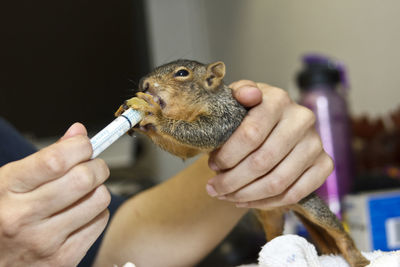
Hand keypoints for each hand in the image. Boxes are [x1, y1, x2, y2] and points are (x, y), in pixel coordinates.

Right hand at [0, 123, 110, 265]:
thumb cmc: (2, 215)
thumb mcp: (10, 182)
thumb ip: (46, 157)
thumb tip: (78, 133)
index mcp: (7, 190)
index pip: (56, 160)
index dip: (80, 146)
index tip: (85, 145)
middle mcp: (24, 217)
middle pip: (83, 179)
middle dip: (97, 166)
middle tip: (92, 166)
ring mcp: (45, 241)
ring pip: (99, 199)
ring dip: (99, 189)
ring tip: (85, 191)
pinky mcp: (63, 259)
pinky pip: (100, 222)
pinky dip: (97, 212)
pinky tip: (82, 212)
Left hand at [206, 80, 332, 208]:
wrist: (274, 123)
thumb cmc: (249, 113)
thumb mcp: (237, 99)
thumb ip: (238, 93)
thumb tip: (249, 94)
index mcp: (278, 99)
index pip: (250, 135)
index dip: (227, 156)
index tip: (212, 165)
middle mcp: (302, 119)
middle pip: (262, 162)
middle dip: (232, 181)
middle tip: (214, 188)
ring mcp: (316, 143)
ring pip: (278, 182)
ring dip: (247, 195)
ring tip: (226, 196)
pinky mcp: (325, 164)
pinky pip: (295, 194)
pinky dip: (267, 203)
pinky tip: (246, 201)